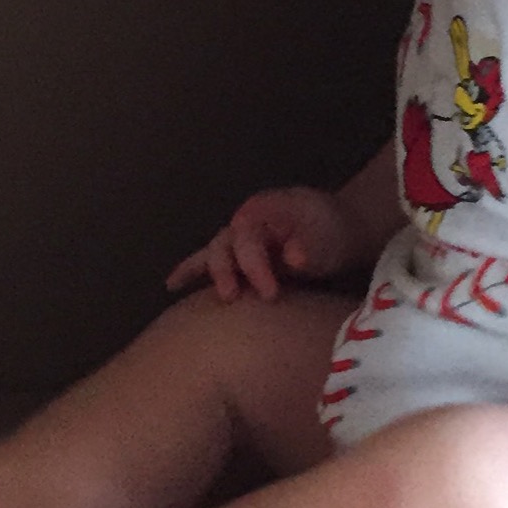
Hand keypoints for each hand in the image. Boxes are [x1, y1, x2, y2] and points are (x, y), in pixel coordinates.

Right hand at [166, 185, 367, 302]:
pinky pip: (206, 260)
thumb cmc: (331, 232)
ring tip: (220, 298)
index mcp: (265, 209)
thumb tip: (293, 257)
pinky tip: (171, 285)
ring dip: (212, 276)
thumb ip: (311, 246)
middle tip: (237, 299)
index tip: (270, 293)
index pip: (248, 235)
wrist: (337, 230)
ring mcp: (237, 237)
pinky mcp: (235, 255)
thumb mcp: (328, 236)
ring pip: (214, 254)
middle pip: (225, 244)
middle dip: (228, 273)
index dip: (253, 264)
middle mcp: (245, 221)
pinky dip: (189, 271)